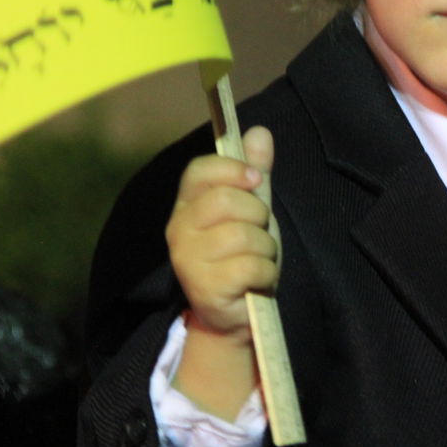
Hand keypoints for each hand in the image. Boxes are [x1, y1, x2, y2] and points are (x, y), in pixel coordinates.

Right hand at [166, 126, 278, 341]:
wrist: (236, 314)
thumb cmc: (242, 254)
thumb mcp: (252, 210)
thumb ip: (255, 172)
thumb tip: (260, 132)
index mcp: (187, 204)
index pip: (199, 171)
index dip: (232, 169)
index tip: (256, 179)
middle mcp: (179, 230)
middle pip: (225, 201)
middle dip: (258, 214)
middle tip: (259, 231)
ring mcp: (188, 261)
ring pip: (242, 235)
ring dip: (266, 248)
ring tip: (259, 259)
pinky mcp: (205, 289)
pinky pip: (251, 266)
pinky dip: (267, 272)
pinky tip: (258, 280)